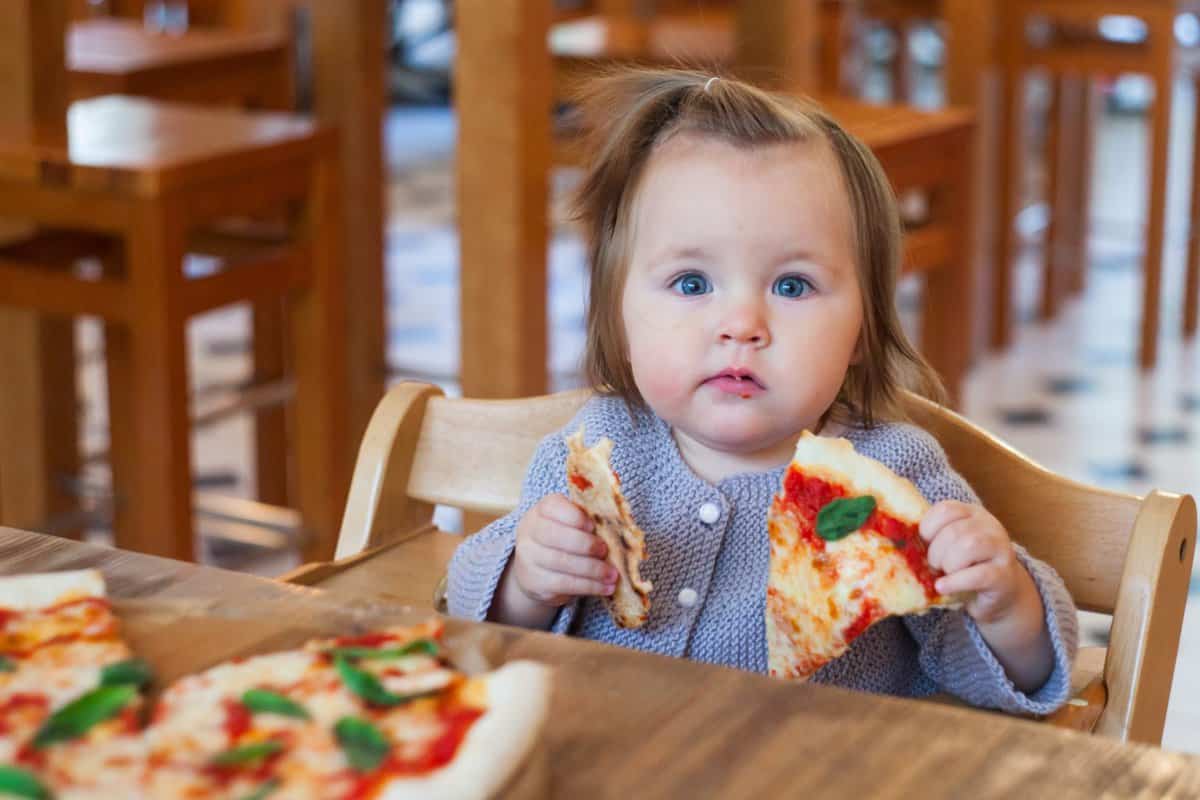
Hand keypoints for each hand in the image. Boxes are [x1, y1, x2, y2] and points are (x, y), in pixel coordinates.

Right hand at [509, 494, 617, 607]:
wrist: (535, 569)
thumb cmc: (562, 540)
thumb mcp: (570, 525)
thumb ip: (588, 523)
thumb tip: (620, 531)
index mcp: (541, 510)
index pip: (553, 507)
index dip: (575, 517)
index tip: (593, 526)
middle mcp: (530, 532)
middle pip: (555, 535)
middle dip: (585, 544)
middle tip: (605, 551)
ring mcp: (529, 558)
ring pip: (561, 562)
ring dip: (592, 569)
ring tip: (612, 574)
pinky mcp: (535, 583)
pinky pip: (564, 584)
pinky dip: (589, 586)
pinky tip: (605, 587)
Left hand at [920, 500, 1053, 691]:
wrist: (999, 595)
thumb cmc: (964, 567)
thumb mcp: (948, 546)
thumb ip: (930, 538)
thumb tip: (892, 535)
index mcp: (972, 514)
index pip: (946, 509)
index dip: (928, 528)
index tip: (924, 544)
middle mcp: (990, 526)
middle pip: (954, 530)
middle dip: (936, 552)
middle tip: (933, 566)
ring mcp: (1001, 549)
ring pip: (969, 546)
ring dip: (948, 564)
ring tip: (943, 574)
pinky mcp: (1004, 575)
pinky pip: (977, 574)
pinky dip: (955, 582)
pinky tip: (943, 587)